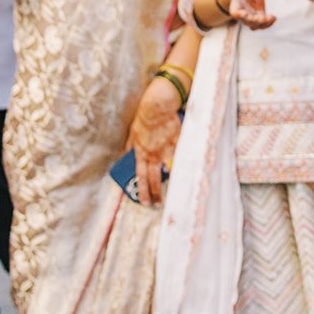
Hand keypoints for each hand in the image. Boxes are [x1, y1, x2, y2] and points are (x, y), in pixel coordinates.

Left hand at [128, 75, 182, 206]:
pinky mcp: (177, 142)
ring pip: (168, 170)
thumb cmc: (144, 119)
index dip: (142, 191)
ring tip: (174, 191)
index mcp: (141, 153)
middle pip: (153, 179)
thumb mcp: (133, 133)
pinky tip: (188, 171)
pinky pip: (180, 155)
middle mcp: (153, 155)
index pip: (140, 177)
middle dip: (155, 194)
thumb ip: (130, 146)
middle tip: (157, 205)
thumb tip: (125, 154)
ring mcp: (166, 150)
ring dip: (170, 181)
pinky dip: (183, 163)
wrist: (158, 108)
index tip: (144, 202)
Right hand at [221, 0, 274, 29]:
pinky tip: (274, 18)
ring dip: (264, 24)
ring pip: (257, 25)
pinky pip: (264, 23)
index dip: (241, 15)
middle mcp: (243, 15)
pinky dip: (268, 22)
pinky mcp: (259, 14)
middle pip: (248, 22)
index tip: (245, 14)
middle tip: (262, 18)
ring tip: (272, 18)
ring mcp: (251, 16)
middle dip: (255, 21)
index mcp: (235, 7)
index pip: (236, 13)